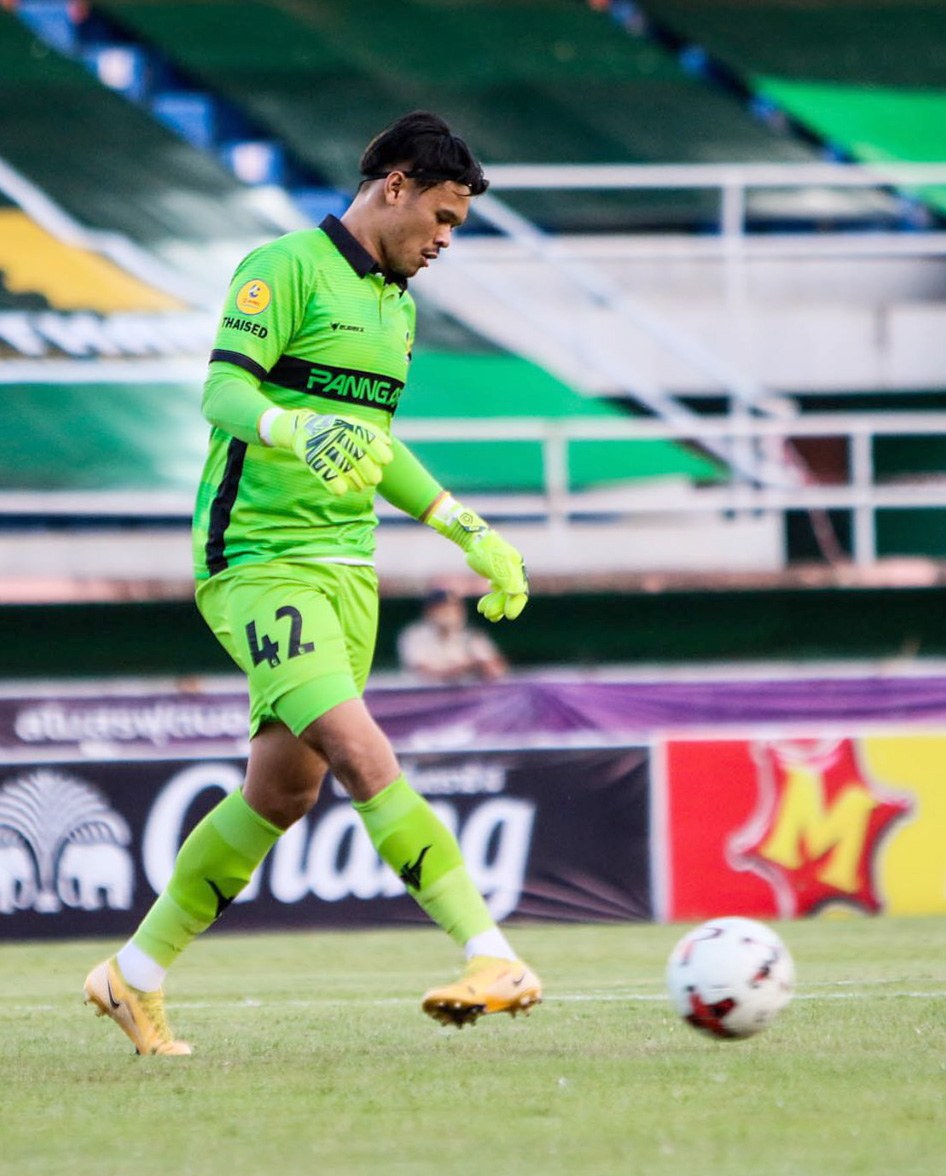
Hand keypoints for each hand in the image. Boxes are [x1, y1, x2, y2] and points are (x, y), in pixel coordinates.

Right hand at [268, 410, 392, 494]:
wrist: (303, 428)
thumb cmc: (334, 428)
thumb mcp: (352, 423)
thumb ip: (371, 431)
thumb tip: (388, 444)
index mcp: (350, 427)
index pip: (372, 442)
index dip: (381, 455)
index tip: (384, 462)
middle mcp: (339, 436)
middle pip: (362, 460)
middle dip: (372, 474)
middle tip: (373, 481)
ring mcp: (326, 448)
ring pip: (348, 471)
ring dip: (357, 484)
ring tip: (360, 487)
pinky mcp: (314, 459)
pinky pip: (330, 478)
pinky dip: (339, 487)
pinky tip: (343, 490)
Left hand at [465, 530, 528, 621]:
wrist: (473, 540)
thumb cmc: (485, 551)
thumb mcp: (495, 564)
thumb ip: (507, 578)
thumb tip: (518, 593)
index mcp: (517, 568)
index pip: (520, 590)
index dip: (516, 604)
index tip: (509, 615)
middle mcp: (514, 571)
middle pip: (511, 594)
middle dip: (500, 605)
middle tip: (488, 615)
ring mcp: (505, 573)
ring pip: (503, 594)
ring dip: (495, 605)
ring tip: (483, 612)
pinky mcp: (496, 574)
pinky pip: (497, 591)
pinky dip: (491, 599)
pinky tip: (482, 606)